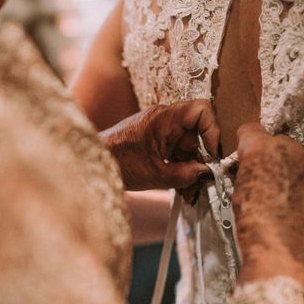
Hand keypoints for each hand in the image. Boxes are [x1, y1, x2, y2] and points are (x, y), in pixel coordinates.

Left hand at [101, 101, 219, 190]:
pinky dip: (180, 168)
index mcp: (164, 118)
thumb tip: (207, 174)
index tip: (212, 155)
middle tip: (202, 183)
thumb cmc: (117, 164)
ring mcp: (159, 130)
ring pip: (187, 147)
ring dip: (191, 169)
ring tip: (190, 192)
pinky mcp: (154, 141)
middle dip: (202, 160)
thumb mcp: (155, 175)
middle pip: (196, 134)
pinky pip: (175, 152)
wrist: (91, 166)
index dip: (212, 130)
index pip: (201, 110)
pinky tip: (181, 188)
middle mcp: (164, 120)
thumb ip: (185, 175)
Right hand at [233, 123, 303, 295]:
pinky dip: (298, 181)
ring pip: (292, 156)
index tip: (240, 161)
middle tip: (257, 181)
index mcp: (262, 149)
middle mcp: (290, 149)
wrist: (284, 256)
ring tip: (275, 194)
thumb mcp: (236, 193)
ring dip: (283, 168)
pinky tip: (290, 202)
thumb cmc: (252, 227)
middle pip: (274, 142)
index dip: (243, 146)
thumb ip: (244, 170)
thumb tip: (246, 166)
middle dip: (265, 156)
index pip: (249, 130)